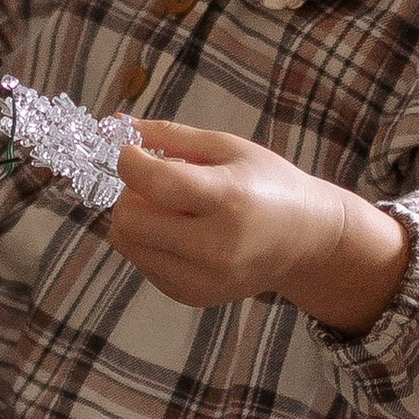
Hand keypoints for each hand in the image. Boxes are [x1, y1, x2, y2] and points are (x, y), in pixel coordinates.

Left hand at [108, 117, 411, 330]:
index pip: (156, 182)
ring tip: (169, 209)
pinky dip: (148, 244)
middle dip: (129, 194)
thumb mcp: (227, 147)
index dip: (129, 162)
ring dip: (135, 220)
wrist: (304, 240)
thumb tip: (115, 123)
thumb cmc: (267, 185)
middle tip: (153, 183)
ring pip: (127, 244)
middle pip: (130, 220)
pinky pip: (141, 265)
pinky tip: (178, 234)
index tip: (130, 152)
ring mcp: (205, 278)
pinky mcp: (194, 295)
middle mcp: (216, 245)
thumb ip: (170, 136)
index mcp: (229, 198)